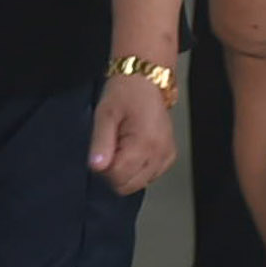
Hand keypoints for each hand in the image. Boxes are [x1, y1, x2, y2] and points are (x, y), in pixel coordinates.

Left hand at [89, 74, 176, 194]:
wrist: (146, 81)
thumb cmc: (125, 93)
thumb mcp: (105, 114)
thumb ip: (100, 142)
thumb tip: (96, 167)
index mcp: (145, 144)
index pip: (118, 177)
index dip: (103, 168)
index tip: (101, 151)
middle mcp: (160, 154)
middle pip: (129, 185)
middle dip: (114, 172)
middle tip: (110, 147)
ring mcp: (167, 157)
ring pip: (139, 184)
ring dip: (126, 171)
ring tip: (122, 145)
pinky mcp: (169, 157)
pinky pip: (149, 177)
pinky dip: (137, 169)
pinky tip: (132, 150)